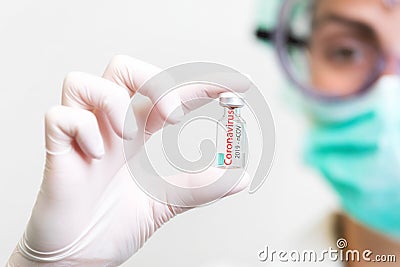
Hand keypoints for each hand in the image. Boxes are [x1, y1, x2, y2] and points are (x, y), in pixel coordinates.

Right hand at [7, 55, 249, 265]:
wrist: (80, 259)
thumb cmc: (112, 225)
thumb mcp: (166, 202)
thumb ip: (199, 187)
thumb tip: (239, 178)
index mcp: (134, 133)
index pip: (166, 91)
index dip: (200, 83)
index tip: (235, 86)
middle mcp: (107, 127)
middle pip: (121, 68)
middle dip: (154, 80)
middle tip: (173, 116)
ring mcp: (80, 138)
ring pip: (82, 83)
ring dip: (114, 102)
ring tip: (128, 134)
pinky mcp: (57, 155)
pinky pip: (59, 118)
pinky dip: (83, 128)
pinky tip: (97, 156)